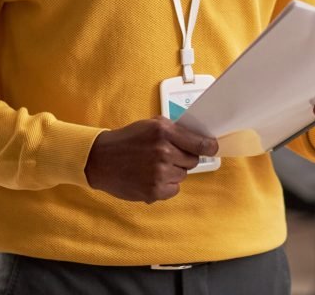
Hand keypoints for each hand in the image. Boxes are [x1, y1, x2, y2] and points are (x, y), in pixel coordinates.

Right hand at [84, 116, 218, 202]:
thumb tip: (199, 138)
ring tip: (154, 166)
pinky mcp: (154, 190)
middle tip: (166, 155)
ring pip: (182, 175)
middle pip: (192, 160)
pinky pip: (174, 189)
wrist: (101, 159)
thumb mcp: (151, 125)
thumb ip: (175, 130)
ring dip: (173, 172)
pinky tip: (151, 177)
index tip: (213, 148)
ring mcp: (159, 172)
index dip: (209, 146)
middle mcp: (163, 151)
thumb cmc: (127, 140)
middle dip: (183, 158)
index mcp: (164, 131)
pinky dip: (166, 186)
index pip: (199, 142)